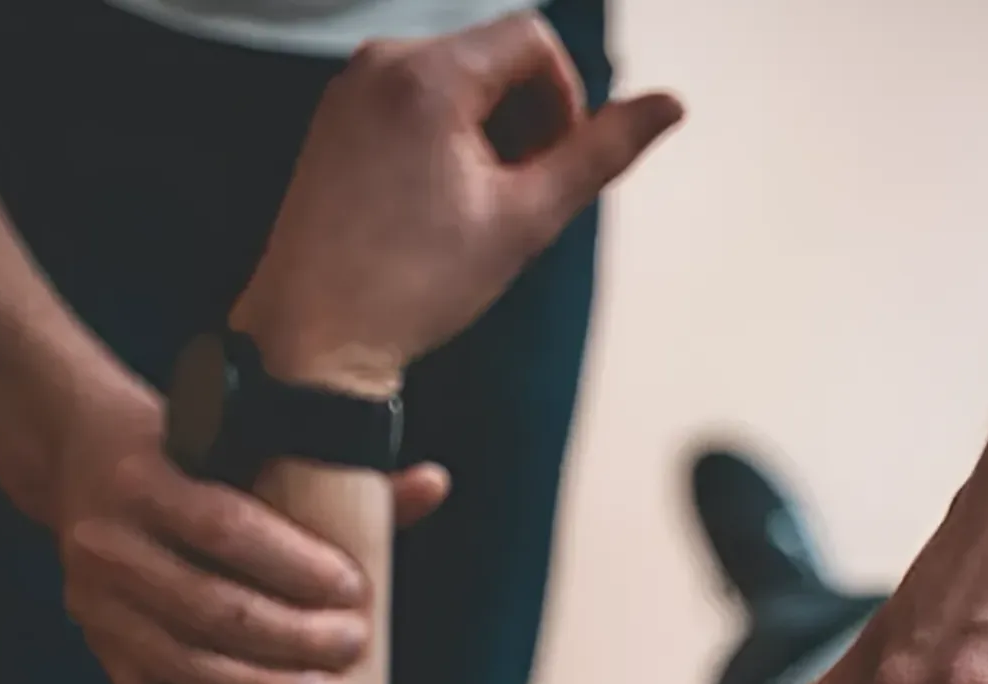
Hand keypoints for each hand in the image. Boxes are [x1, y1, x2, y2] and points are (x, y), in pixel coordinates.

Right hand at [55, 394, 449, 683]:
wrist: (79, 458)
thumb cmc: (198, 455)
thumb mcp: (248, 444)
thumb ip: (340, 470)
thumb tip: (434, 484)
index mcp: (145, 478)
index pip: (226, 530)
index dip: (296, 567)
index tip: (355, 592)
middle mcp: (109, 542)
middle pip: (210, 607)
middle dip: (292, 638)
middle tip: (355, 647)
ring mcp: (97, 602)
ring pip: (182, 664)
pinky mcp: (100, 648)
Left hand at [228, 12, 682, 395]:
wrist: (315, 340)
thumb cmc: (417, 285)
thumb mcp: (526, 218)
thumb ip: (601, 152)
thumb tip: (673, 104)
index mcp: (426, 77)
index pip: (533, 39)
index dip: (564, 100)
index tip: (550, 168)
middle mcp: (379, 62)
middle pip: (495, 56)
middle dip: (525, 118)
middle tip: (514, 198)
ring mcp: (349, 87)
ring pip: (458, 79)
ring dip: (488, 132)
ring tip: (474, 208)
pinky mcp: (335, 116)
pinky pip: (415, 99)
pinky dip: (446, 138)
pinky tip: (435, 207)